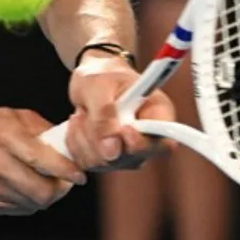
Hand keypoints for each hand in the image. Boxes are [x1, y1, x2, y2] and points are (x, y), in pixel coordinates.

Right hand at [0, 107, 86, 215]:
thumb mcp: (3, 115)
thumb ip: (36, 127)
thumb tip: (66, 142)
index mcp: (1, 135)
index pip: (46, 161)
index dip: (68, 172)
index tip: (79, 175)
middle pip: (42, 192)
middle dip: (58, 190)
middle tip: (61, 182)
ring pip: (30, 205)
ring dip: (40, 196)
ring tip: (35, 181)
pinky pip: (14, 210)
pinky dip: (22, 201)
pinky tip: (15, 186)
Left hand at [65, 52, 176, 171]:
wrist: (90, 80)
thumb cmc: (102, 75)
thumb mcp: (99, 85)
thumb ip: (104, 114)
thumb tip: (111, 148)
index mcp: (157, 114)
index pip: (164, 143)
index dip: (143, 144)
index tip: (123, 129)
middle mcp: (147, 139)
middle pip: (130, 158)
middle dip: (100, 137)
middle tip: (86, 111)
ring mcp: (128, 153)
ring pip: (105, 162)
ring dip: (83, 137)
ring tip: (82, 113)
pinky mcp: (107, 160)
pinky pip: (87, 164)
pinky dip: (75, 144)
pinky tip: (76, 124)